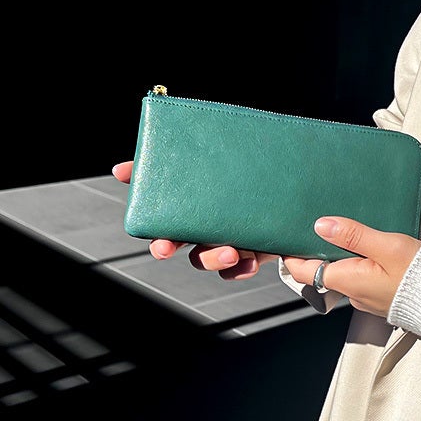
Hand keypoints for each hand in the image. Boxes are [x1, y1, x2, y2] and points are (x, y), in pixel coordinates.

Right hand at [111, 161, 276, 279]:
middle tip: (164, 248)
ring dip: (212, 258)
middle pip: (175, 241)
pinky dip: (241, 269)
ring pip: (204, 259)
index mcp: (192, 202)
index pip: (160, 212)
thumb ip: (188, 151)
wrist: (297, 185)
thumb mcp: (225, 150)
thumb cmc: (252, 167)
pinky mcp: (250, 250)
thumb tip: (123, 169)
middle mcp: (204, 223)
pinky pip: (238, 269)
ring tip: (229, 251)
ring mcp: (225, 238)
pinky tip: (250, 261)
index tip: (155, 239)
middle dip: (165, 246)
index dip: (152, 225)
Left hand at [282, 217, 420, 317]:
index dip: (292, 253)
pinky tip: (368, 248)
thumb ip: (353, 235)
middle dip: (316, 250)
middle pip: (320, 270)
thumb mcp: (386, 246)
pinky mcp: (379, 296)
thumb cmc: (420, 275)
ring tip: (345, 232)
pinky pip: (359, 277)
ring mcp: (365, 297)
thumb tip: (321, 225)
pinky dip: (357, 262)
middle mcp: (351, 293)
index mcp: (347, 280)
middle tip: (317, 226)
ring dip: (339, 255)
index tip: (288, 235)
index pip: (302, 270)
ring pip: (341, 273)